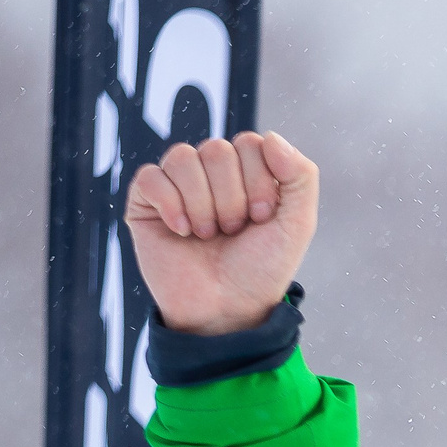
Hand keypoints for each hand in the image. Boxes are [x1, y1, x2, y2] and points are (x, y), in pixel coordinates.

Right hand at [124, 130, 317, 335]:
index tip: (263, 218)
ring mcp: (176, 186)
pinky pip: (151, 177)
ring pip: (182, 157)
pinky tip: (182, 231)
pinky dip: (170, 204)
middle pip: (216, 149)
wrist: (226, 309)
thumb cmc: (261, 269)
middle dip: (232, 198)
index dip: (259, 181)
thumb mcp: (297, 225)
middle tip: (233, 232)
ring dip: (203, 204)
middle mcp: (210, 174)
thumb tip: (270, 136)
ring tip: (209, 235)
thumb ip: (301, 176)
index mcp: (246, 173)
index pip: (250, 143)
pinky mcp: (145, 203)